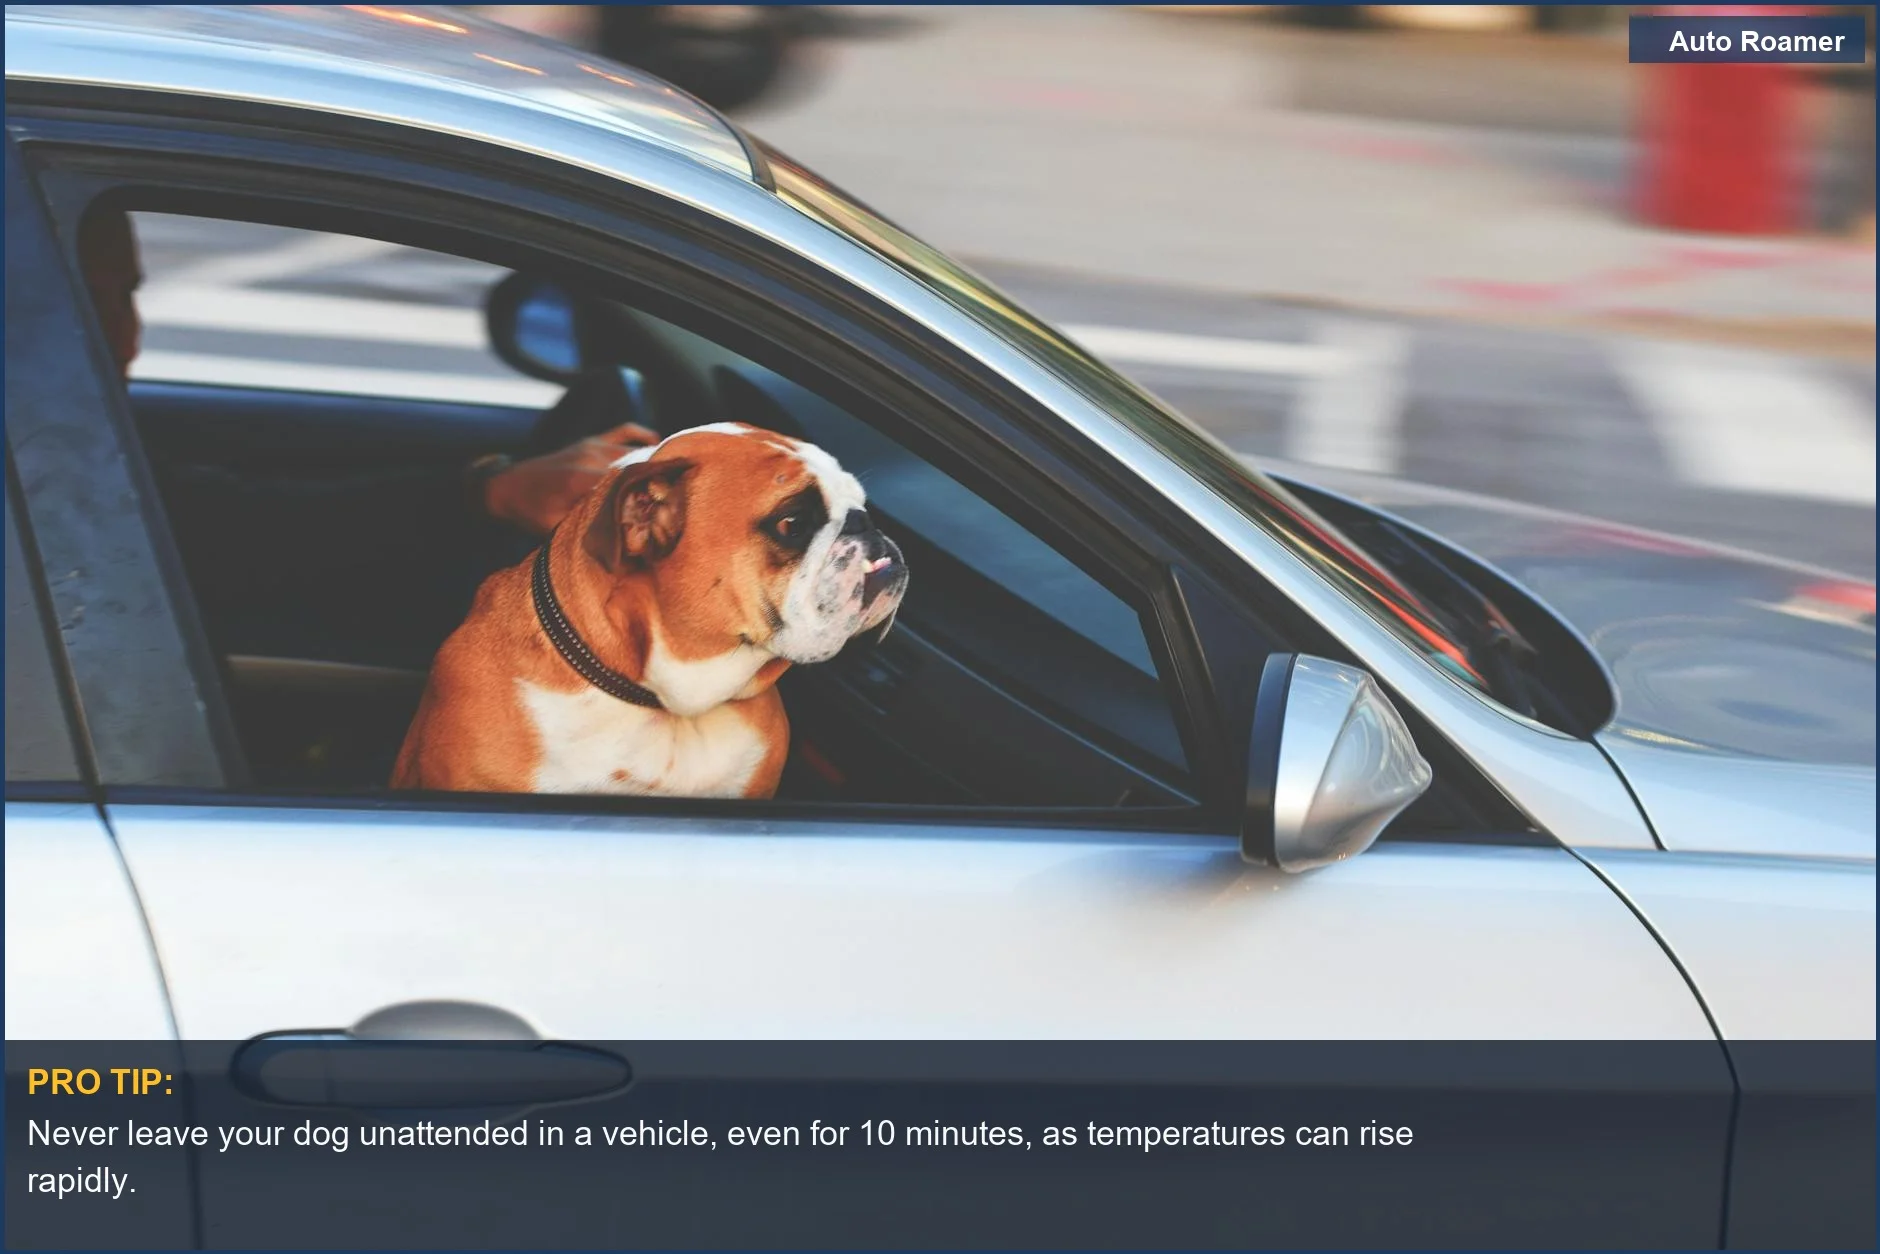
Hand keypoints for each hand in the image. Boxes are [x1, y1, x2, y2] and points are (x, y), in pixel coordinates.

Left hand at [480, 423, 660, 535]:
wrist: (504, 486)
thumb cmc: (528, 512)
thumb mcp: (556, 528)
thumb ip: (587, 530)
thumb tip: (620, 545)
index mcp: (582, 480)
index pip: (627, 483)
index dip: (651, 494)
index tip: (671, 506)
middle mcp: (590, 457)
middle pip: (636, 465)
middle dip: (658, 478)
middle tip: (680, 493)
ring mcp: (591, 445)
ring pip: (634, 449)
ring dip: (654, 461)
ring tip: (676, 475)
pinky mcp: (590, 440)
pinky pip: (623, 431)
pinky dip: (642, 435)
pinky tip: (658, 443)